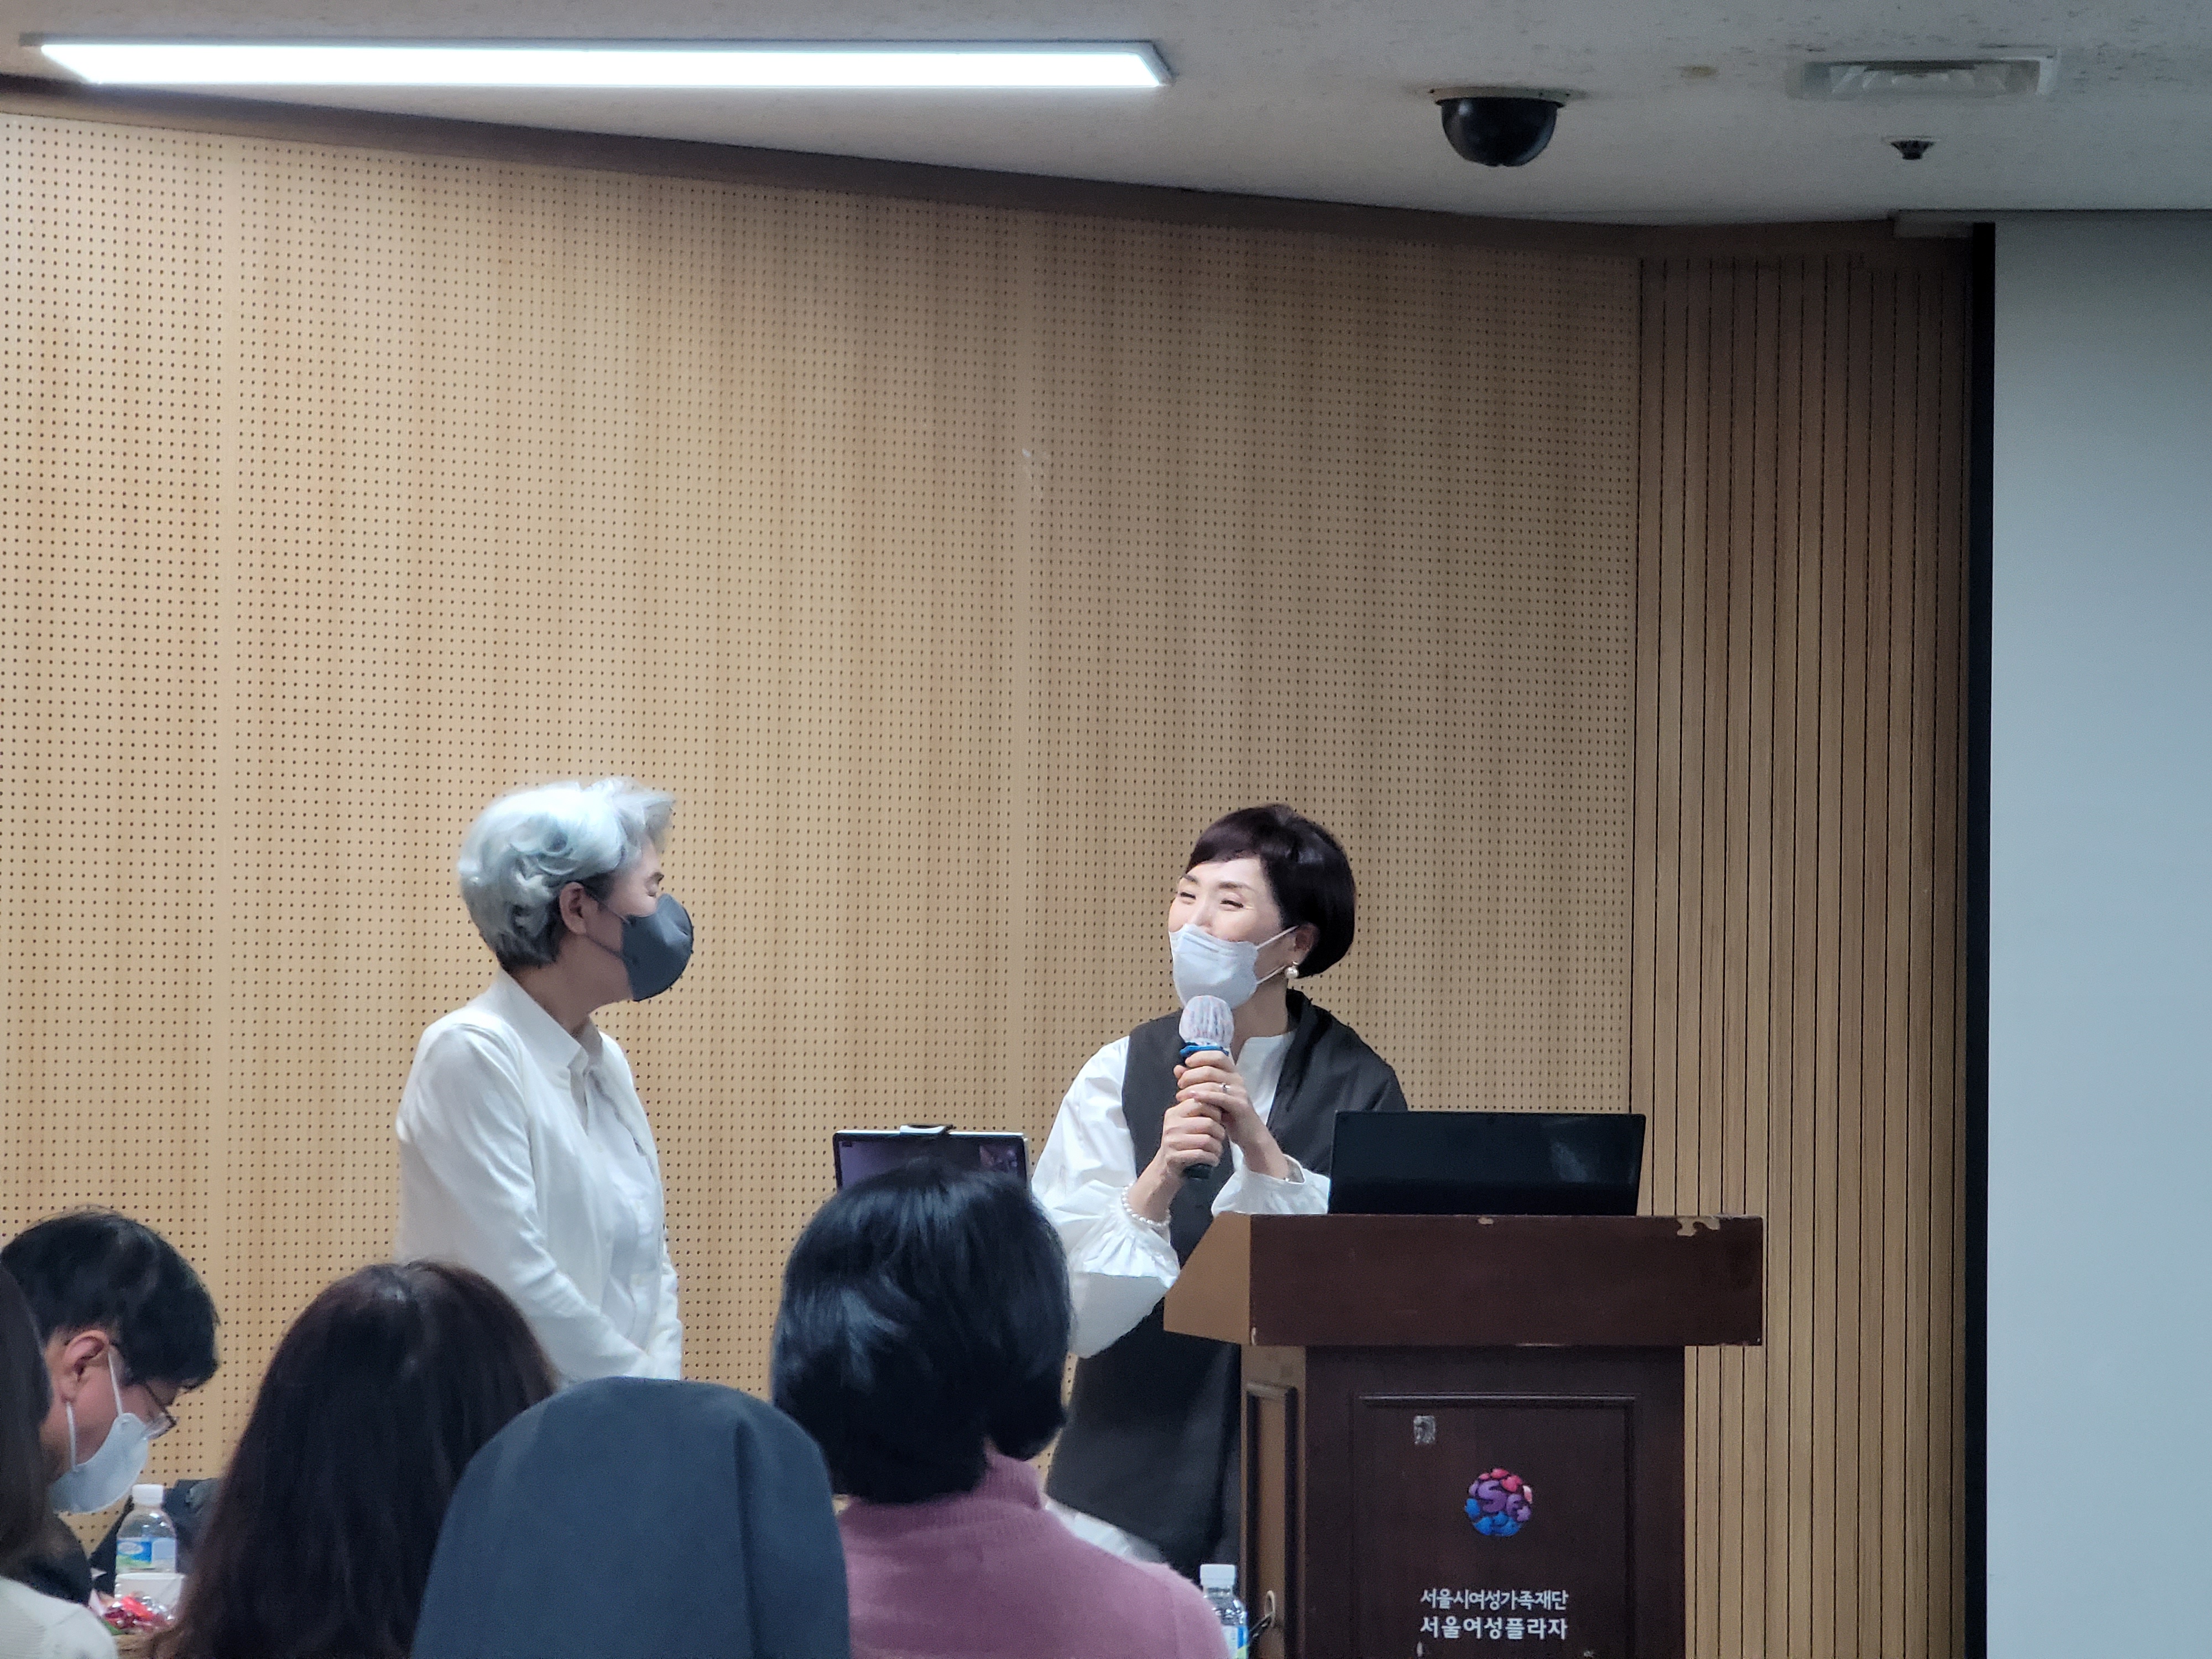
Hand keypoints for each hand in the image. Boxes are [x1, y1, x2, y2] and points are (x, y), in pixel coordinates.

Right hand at [1128, 1096, 1229, 1221]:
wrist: (1164, 1169)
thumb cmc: (1181, 1145)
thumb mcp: (1185, 1125)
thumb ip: (1197, 1113)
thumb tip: (1221, 1102)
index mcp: (1174, 1113)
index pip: (1200, 1102)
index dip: (1215, 1111)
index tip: (1219, 1120)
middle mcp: (1171, 1124)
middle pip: (1208, 1123)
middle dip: (1220, 1132)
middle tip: (1221, 1139)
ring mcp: (1171, 1141)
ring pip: (1207, 1140)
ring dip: (1218, 1148)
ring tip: (1217, 1151)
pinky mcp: (1174, 1156)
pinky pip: (1201, 1155)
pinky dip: (1212, 1158)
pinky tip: (1213, 1160)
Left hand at [1174, 1053, 1292, 1179]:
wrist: (1248, 1133)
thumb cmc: (1228, 1112)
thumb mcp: (1210, 1095)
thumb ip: (1194, 1080)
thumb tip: (1178, 1068)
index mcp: (1231, 1073)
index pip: (1217, 1055)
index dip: (1201, 1056)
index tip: (1186, 1062)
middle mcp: (1236, 1079)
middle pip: (1211, 1068)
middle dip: (1191, 1074)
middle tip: (1180, 1083)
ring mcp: (1239, 1092)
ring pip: (1213, 1082)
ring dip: (1193, 1087)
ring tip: (1180, 1096)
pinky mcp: (1239, 1105)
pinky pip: (1220, 1097)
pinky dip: (1204, 1096)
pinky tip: (1192, 1098)